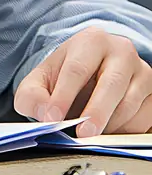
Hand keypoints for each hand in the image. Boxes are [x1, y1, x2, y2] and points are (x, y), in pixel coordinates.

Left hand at [14, 27, 151, 136]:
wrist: (90, 75)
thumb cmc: (65, 76)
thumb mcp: (39, 82)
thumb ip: (32, 96)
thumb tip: (43, 114)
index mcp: (91, 41)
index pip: (76, 69)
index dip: (63, 96)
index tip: (52, 118)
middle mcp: (121, 51)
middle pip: (111, 84)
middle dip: (95, 112)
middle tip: (82, 134)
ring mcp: (142, 71)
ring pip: (130, 103)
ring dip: (109, 124)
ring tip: (90, 132)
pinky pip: (144, 117)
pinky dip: (126, 130)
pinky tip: (109, 129)